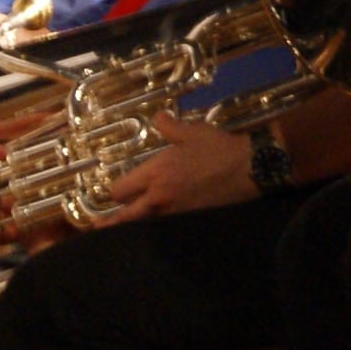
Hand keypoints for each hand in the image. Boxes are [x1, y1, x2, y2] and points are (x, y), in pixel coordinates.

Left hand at [98, 115, 252, 220]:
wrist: (250, 168)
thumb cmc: (218, 148)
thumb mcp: (191, 130)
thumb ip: (168, 125)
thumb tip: (157, 118)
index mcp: (156, 174)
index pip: (121, 190)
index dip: (114, 192)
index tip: (113, 193)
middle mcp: (160, 198)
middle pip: (127, 216)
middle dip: (113, 220)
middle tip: (100, 226)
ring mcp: (176, 213)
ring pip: (145, 225)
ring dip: (136, 226)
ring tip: (125, 231)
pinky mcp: (192, 220)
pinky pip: (167, 228)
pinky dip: (158, 229)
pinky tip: (158, 229)